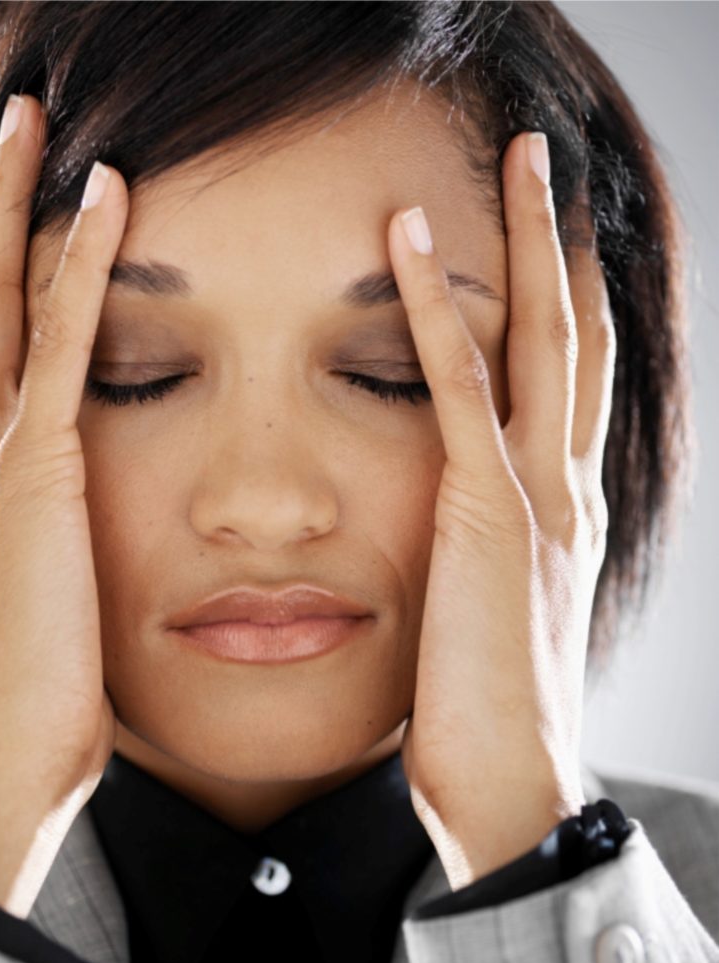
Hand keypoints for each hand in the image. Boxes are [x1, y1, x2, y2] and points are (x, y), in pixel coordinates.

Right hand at [0, 94, 128, 913]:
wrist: (3, 758)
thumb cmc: (28, 690)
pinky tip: (106, 197)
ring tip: (35, 123)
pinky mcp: (39, 477)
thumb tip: (47, 525)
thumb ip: (28, 539)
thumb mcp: (20, 594)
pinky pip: (63, 345)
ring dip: (10, 201)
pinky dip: (80, 264)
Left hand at [390, 132, 615, 889]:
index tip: (556, 243)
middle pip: (574, 337)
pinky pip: (456, 384)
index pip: (570, 384)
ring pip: (538, 336)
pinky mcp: (483, 512)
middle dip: (565, 244)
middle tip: (549, 163)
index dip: (572, 305)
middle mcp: (562, 487)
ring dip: (527, 239)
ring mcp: (532, 494)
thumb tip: (467, 549)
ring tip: (517, 156)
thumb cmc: (490, 715)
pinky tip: (407, 237)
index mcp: (559, 511)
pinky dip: (434, 305)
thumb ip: (488, 563)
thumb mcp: (494, 618)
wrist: (511, 786)